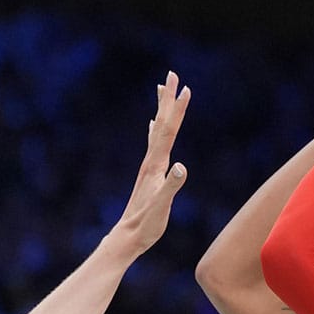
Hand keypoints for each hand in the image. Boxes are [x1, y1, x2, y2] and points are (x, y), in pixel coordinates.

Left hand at [113, 71, 189, 254]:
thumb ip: (171, 187)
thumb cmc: (145, 225)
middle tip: (172, 75)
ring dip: (162, 109)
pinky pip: (154, 144)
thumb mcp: (161, 207)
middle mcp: (150, 161)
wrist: (127, 238)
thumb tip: (181, 167)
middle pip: (161, 124)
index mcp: (155, 165)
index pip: (168, 131)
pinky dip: (156, 130)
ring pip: (157, 131)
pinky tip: (153, 126)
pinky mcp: (149, 175)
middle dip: (168, 99)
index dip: (177, 110)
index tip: (186, 89)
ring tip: (162, 90)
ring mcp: (148, 167)